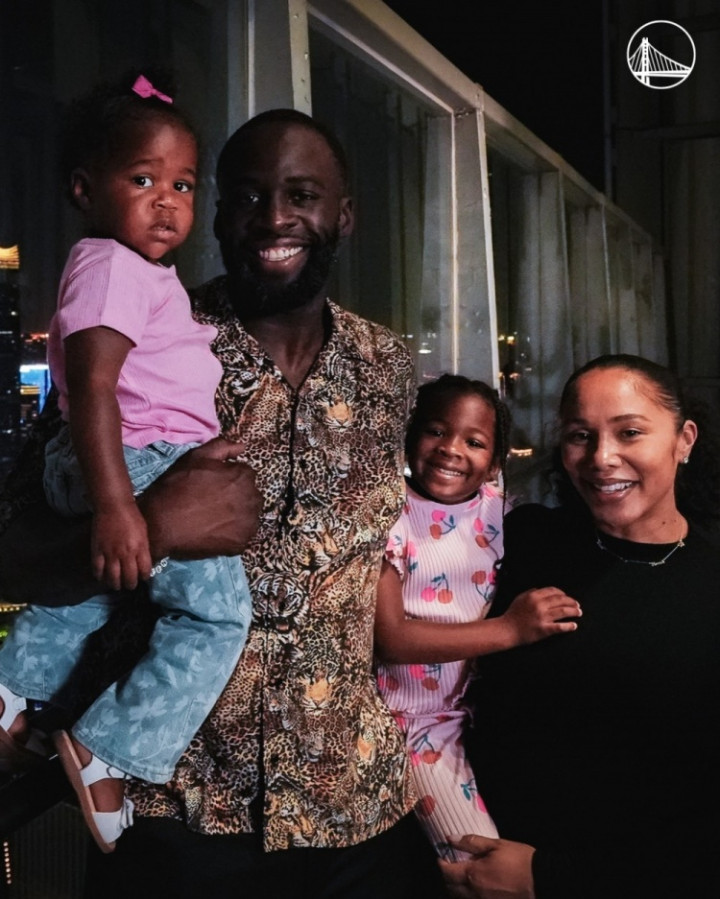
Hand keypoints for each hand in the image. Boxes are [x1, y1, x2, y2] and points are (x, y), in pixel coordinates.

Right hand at [92, 502, 151, 590]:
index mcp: (140, 548)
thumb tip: (143, 561)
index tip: (143, 577)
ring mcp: (111, 553)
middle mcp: (126, 553)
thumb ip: (143, 548)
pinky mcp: (97, 551)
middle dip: (131, 584)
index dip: (144, 577)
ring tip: (116, 585)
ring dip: (115, 584)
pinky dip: (99, 576)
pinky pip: (98, 569)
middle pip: (130, 577)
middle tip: (130, 585)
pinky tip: (102, 578)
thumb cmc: (132, 516)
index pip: (145, 571)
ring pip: (113, 577)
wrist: (113, 505)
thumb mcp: (144, 532)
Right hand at [139, 439, 261, 560]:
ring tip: (214, 517)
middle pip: (250, 495)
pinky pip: (243, 534)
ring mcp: (248, 523)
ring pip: (248, 515)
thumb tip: (243, 447)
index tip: (214, 486)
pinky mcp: (241, 542)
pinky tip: (215, 530)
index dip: (228, 479)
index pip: (245, 474)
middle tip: (213, 502)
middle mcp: (252, 499)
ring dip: (237, 514)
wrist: (161, 523)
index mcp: (244, 476)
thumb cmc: (177, 486)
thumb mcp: (196, 457)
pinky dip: (233, 533)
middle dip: (236, 496)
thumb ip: (223, 446)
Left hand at [439, 835, 535, 898]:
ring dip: (456, 888)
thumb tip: (450, 839)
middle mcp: (474, 892)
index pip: (447, 872)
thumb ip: (471, 842)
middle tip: (450, 866)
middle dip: (447, 877)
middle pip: (451, 888)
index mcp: (473, 874)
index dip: (441, 864)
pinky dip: (468, 896)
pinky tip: (475, 887)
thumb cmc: (519, 859)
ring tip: (461, 877)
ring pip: (460, 898)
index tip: (442, 856)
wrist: (542, 881)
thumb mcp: (496, 845)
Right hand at [502, 586, 581, 643]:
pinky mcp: (544, 629)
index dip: (563, 593)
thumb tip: (540, 589)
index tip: (567, 597)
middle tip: (577, 605)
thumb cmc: (512, 614)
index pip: (553, 591)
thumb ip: (530, 592)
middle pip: (561, 600)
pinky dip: (568, 626)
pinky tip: (574, 626)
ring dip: (573, 612)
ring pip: (563, 611)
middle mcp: (539, 605)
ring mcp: (542, 617)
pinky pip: (559, 627)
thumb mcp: (519, 598)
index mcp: (534, 596)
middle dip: (572, 602)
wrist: (506, 630)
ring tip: (578, 613)